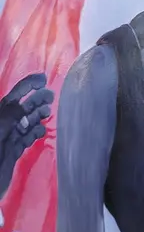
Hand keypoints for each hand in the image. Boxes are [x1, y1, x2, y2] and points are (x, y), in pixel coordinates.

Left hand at [0, 73, 51, 196]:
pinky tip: (42, 131)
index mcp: (0, 116)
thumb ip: (10, 115)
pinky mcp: (14, 152)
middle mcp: (5, 124)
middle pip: (23, 108)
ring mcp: (9, 138)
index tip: (44, 79)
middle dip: (37, 100)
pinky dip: (36, 134)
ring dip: (38, 116)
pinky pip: (27, 139)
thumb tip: (24, 102)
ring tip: (49, 112)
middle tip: (51, 97)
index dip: (28, 85)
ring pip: (27, 123)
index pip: (15, 96)